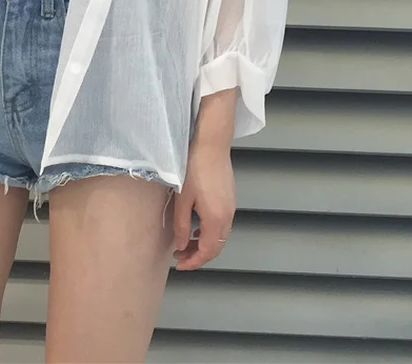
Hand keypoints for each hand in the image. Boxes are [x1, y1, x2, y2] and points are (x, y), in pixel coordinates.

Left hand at [172, 141, 235, 270]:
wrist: (211, 145)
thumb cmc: (194, 168)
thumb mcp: (182, 199)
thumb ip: (182, 225)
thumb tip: (181, 245)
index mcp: (216, 219)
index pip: (208, 251)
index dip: (194, 262)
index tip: (180, 265)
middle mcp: (228, 216)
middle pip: (216, 247)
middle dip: (198, 255)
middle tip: (179, 256)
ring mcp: (231, 207)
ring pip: (220, 236)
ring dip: (204, 244)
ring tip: (185, 243)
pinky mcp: (230, 198)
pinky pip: (222, 224)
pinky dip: (210, 232)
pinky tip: (197, 227)